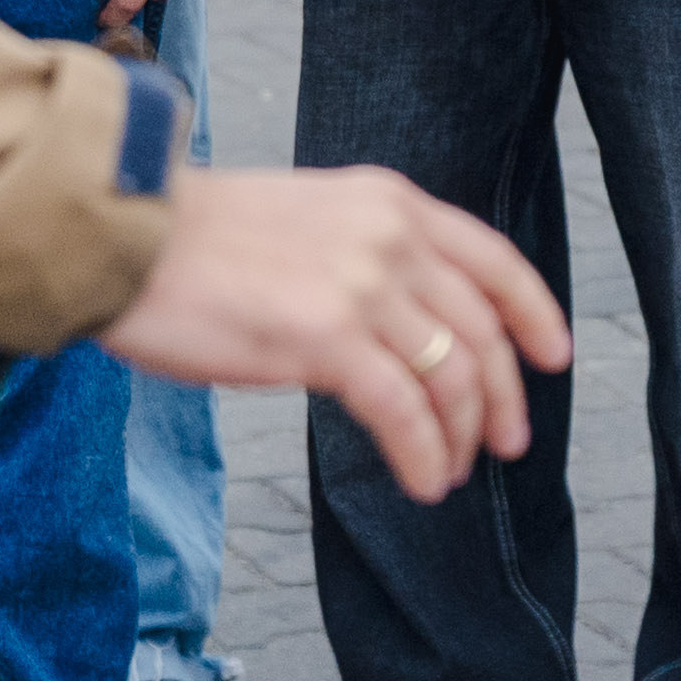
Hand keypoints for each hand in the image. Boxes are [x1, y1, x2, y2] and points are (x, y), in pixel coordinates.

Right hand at [96, 163, 571, 502]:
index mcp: (387, 200)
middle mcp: (388, 236)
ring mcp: (362, 286)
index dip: (534, 312)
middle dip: (504, 394)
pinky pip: (404, 413)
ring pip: (451, 377)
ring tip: (449, 471)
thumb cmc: (192, 236)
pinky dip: (423, 455)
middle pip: (481, 328)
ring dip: (462, 435)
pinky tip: (421, 480)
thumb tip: (398, 324)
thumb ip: (362, 251)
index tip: (555, 356)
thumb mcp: (304, 216)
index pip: (492, 257)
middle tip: (508, 442)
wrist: (126, 232)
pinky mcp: (326, 339)